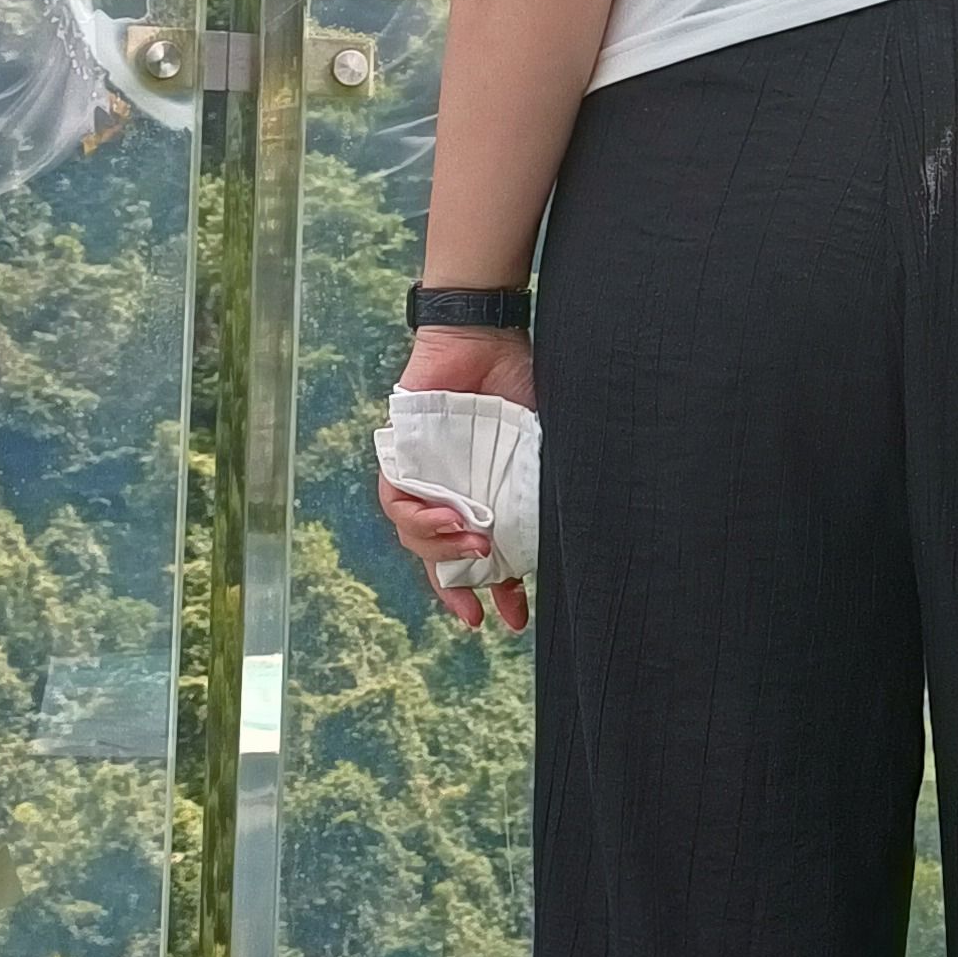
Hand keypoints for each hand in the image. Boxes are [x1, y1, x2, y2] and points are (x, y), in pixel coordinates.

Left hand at [378, 324, 537, 632]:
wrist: (490, 336)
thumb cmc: (523, 385)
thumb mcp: (542, 450)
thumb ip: (539, 492)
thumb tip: (561, 540)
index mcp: (486, 495)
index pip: (481, 555)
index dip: (493, 590)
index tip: (509, 620)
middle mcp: (452, 491)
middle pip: (442, 556)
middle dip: (457, 588)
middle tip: (476, 610)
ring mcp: (424, 475)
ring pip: (416, 535)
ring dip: (442, 550)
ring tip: (471, 547)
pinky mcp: (400, 453)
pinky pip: (396, 498)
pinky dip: (417, 515)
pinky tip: (445, 517)